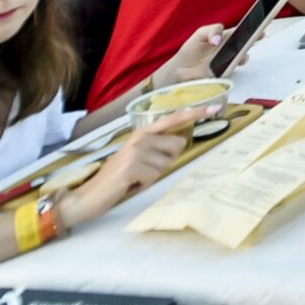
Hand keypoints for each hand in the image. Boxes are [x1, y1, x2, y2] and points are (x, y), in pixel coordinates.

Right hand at [58, 110, 209, 226]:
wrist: (88, 196)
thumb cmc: (116, 179)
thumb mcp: (137, 158)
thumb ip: (156, 148)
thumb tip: (179, 144)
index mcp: (142, 133)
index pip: (173, 118)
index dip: (195, 113)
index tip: (216, 108)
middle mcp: (140, 138)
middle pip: (178, 146)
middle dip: (165, 162)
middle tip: (143, 170)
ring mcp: (136, 151)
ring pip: (166, 164)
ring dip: (152, 176)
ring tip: (134, 178)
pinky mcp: (132, 167)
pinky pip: (154, 177)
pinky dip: (143, 185)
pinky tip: (129, 184)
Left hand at [151, 20, 258, 86]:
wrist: (178, 70)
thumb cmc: (190, 51)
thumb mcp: (200, 34)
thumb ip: (212, 31)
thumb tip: (219, 40)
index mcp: (225, 38)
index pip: (241, 32)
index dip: (252, 29)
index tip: (260, 28)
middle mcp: (228, 51)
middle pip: (244, 45)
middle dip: (253, 41)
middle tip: (258, 38)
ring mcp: (226, 63)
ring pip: (240, 59)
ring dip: (243, 56)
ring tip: (241, 56)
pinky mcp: (221, 75)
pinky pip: (231, 71)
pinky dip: (232, 68)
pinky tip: (228, 66)